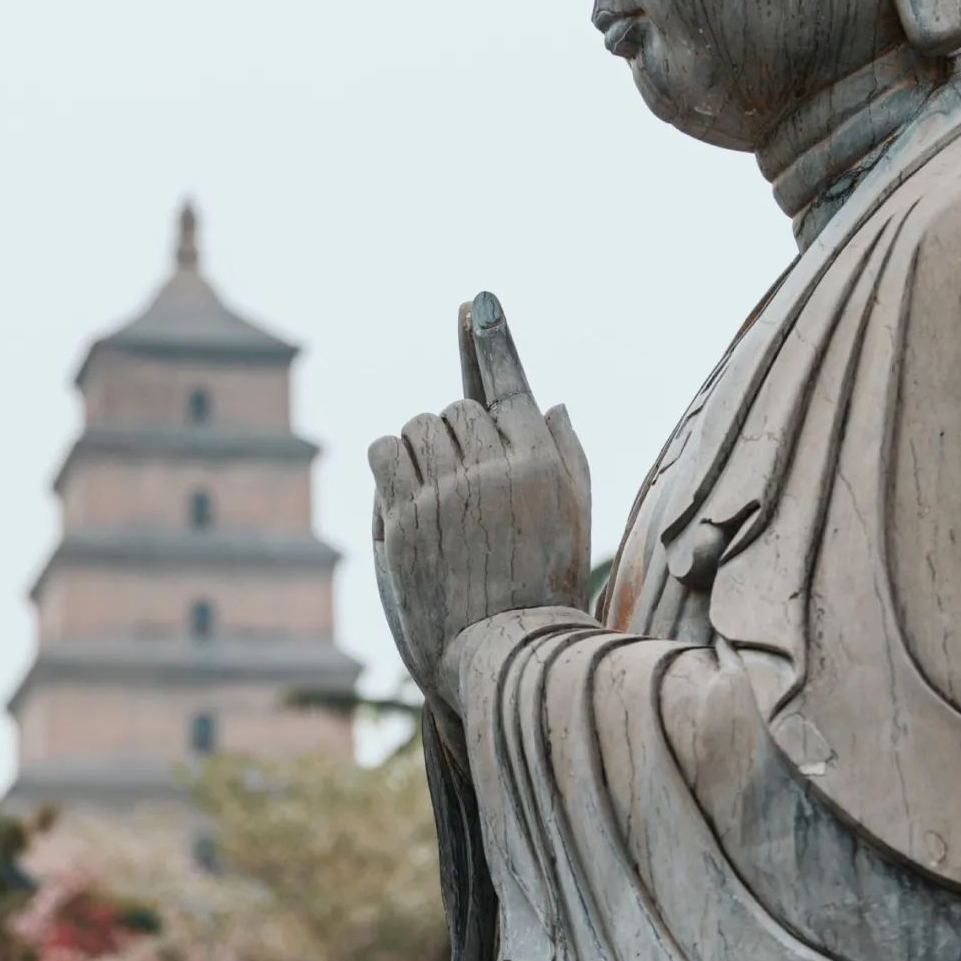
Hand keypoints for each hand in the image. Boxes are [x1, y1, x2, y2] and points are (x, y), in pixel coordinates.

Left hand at [369, 291, 590, 699]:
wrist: (507, 659)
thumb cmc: (547, 588)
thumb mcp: (576, 519)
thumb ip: (566, 455)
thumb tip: (550, 400)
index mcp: (542, 464)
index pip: (510, 385)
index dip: (492, 340)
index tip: (477, 302)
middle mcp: (496, 470)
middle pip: (457, 407)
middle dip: (456, 434)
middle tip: (465, 482)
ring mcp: (448, 493)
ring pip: (418, 426)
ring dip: (422, 448)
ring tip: (437, 495)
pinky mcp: (406, 518)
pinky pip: (384, 452)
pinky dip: (389, 462)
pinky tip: (404, 491)